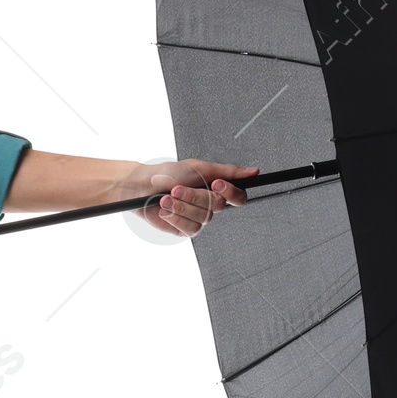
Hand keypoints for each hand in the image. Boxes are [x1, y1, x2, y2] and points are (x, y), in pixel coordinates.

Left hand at [127, 159, 258, 237]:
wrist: (142, 187)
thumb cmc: (168, 174)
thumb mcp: (200, 167)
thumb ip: (229, 171)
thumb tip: (254, 172)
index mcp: (216, 189)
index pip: (238, 197)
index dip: (230, 192)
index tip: (216, 183)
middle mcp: (210, 205)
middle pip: (217, 207)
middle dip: (195, 196)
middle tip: (177, 188)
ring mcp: (198, 219)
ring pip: (203, 218)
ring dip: (182, 206)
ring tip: (167, 198)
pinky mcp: (185, 230)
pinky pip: (191, 228)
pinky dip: (176, 217)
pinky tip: (166, 210)